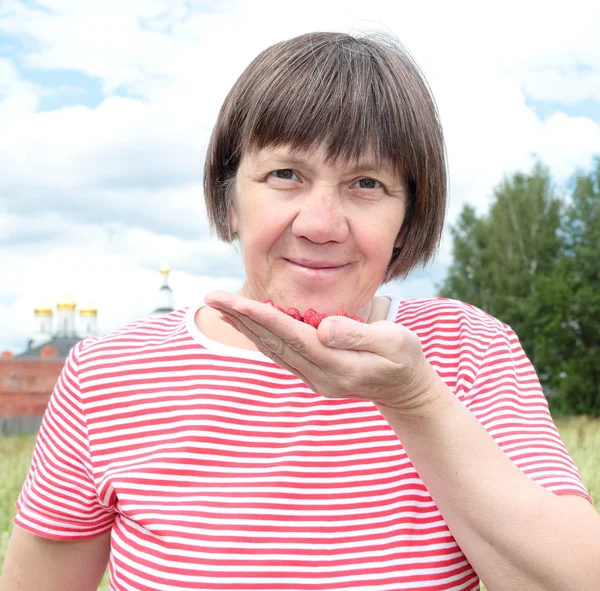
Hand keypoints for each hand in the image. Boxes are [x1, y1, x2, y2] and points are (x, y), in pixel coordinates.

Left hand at [204, 291, 442, 414]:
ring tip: (221, 308)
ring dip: (246, 329)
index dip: (262, 317)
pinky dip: (260, 338)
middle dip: (242, 320)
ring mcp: (314, 379)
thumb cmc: (404, 359)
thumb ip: (358, 334)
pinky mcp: (313, 376)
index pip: (292, 337)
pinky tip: (247, 325)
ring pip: (272, 351)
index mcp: (338, 365)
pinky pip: (280, 355)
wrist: (405, 390)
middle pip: (273, 344)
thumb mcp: (394, 342)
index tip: (234, 302)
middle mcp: (319, 376)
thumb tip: (323, 327)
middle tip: (212, 297)